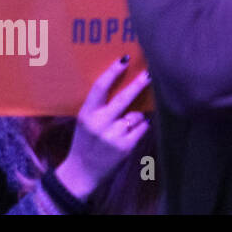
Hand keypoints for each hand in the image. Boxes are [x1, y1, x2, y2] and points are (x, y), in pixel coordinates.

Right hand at [54, 57, 151, 200]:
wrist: (82, 172)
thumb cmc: (84, 142)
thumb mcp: (84, 121)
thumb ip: (99, 107)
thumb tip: (122, 88)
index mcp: (86, 113)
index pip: (100, 87)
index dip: (113, 72)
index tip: (124, 59)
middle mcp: (99, 123)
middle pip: (123, 99)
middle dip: (138, 84)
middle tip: (149, 73)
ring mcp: (113, 135)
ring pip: (136, 116)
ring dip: (136, 116)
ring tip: (125, 125)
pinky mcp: (125, 147)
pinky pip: (141, 129)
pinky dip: (140, 127)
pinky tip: (130, 132)